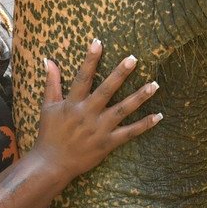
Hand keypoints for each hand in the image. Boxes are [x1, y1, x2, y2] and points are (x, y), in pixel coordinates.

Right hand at [34, 39, 161, 178]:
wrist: (52, 164)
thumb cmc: (50, 134)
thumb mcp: (48, 107)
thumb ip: (52, 83)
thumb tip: (48, 60)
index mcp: (73, 104)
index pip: (82, 77)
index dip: (90, 59)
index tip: (98, 42)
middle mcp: (87, 114)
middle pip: (106, 91)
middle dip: (120, 74)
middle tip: (133, 59)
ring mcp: (99, 129)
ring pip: (122, 110)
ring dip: (139, 97)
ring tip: (154, 85)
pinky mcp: (108, 143)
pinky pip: (129, 133)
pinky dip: (144, 125)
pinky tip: (158, 116)